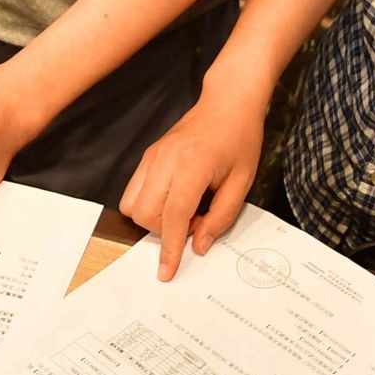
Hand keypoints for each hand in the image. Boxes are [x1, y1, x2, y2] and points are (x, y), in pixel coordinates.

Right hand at [120, 85, 268, 279]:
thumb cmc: (240, 140)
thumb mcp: (242, 182)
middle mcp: (166, 160)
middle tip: (195, 222)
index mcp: (193, 165)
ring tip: (183, 211)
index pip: (174, 215)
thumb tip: (198, 245)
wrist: (228, 103)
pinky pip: (133, 190)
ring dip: (153, 219)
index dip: (171, 248)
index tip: (167, 272)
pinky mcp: (148, 155)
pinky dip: (147, 204)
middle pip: (146, 213)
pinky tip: (172, 199)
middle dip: (164, 231)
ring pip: (132, 204)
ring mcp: (153, 156)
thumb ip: (221, 217)